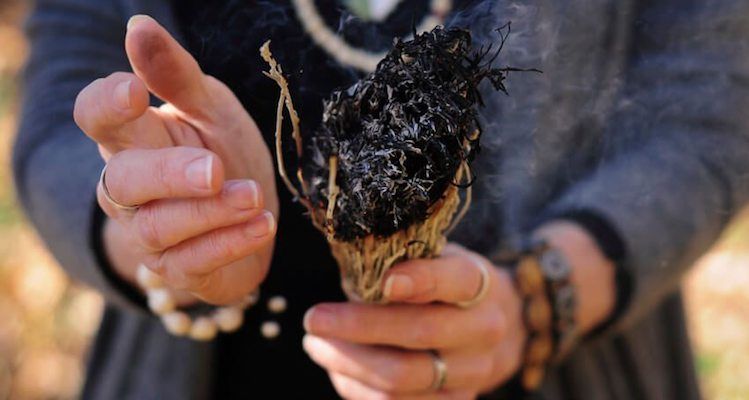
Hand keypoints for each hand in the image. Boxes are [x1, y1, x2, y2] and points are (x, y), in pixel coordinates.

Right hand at [73, 15, 277, 303]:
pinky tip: (261, 226)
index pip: (97, 121)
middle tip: (213, 168)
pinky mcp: (180, 272)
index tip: (133, 90)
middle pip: (124, 182)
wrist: (249, 217)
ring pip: (160, 227)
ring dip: (210, 213)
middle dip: (168, 175)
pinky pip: (193, 263)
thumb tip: (138, 25)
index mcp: (135, 140)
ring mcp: (151, 235)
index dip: (107, 107)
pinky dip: (229, 244)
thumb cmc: (222, 153)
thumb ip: (178, 76)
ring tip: (253, 197)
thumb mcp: (210, 109)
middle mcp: (131, 190)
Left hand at [303, 244, 525, 398]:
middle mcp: (483, 329)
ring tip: (317, 345)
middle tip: (314, 319)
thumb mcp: (436, 259)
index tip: (383, 282)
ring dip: (349, 363)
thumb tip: (351, 264)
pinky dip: (358, 388)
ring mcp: (473, 371)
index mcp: (479, 283)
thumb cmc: (447, 287)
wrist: (496, 326)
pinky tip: (339, 370)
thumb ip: (401, 260)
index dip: (421, 280)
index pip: (455, 280)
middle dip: (359, 327)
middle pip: (419, 332)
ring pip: (402, 377)